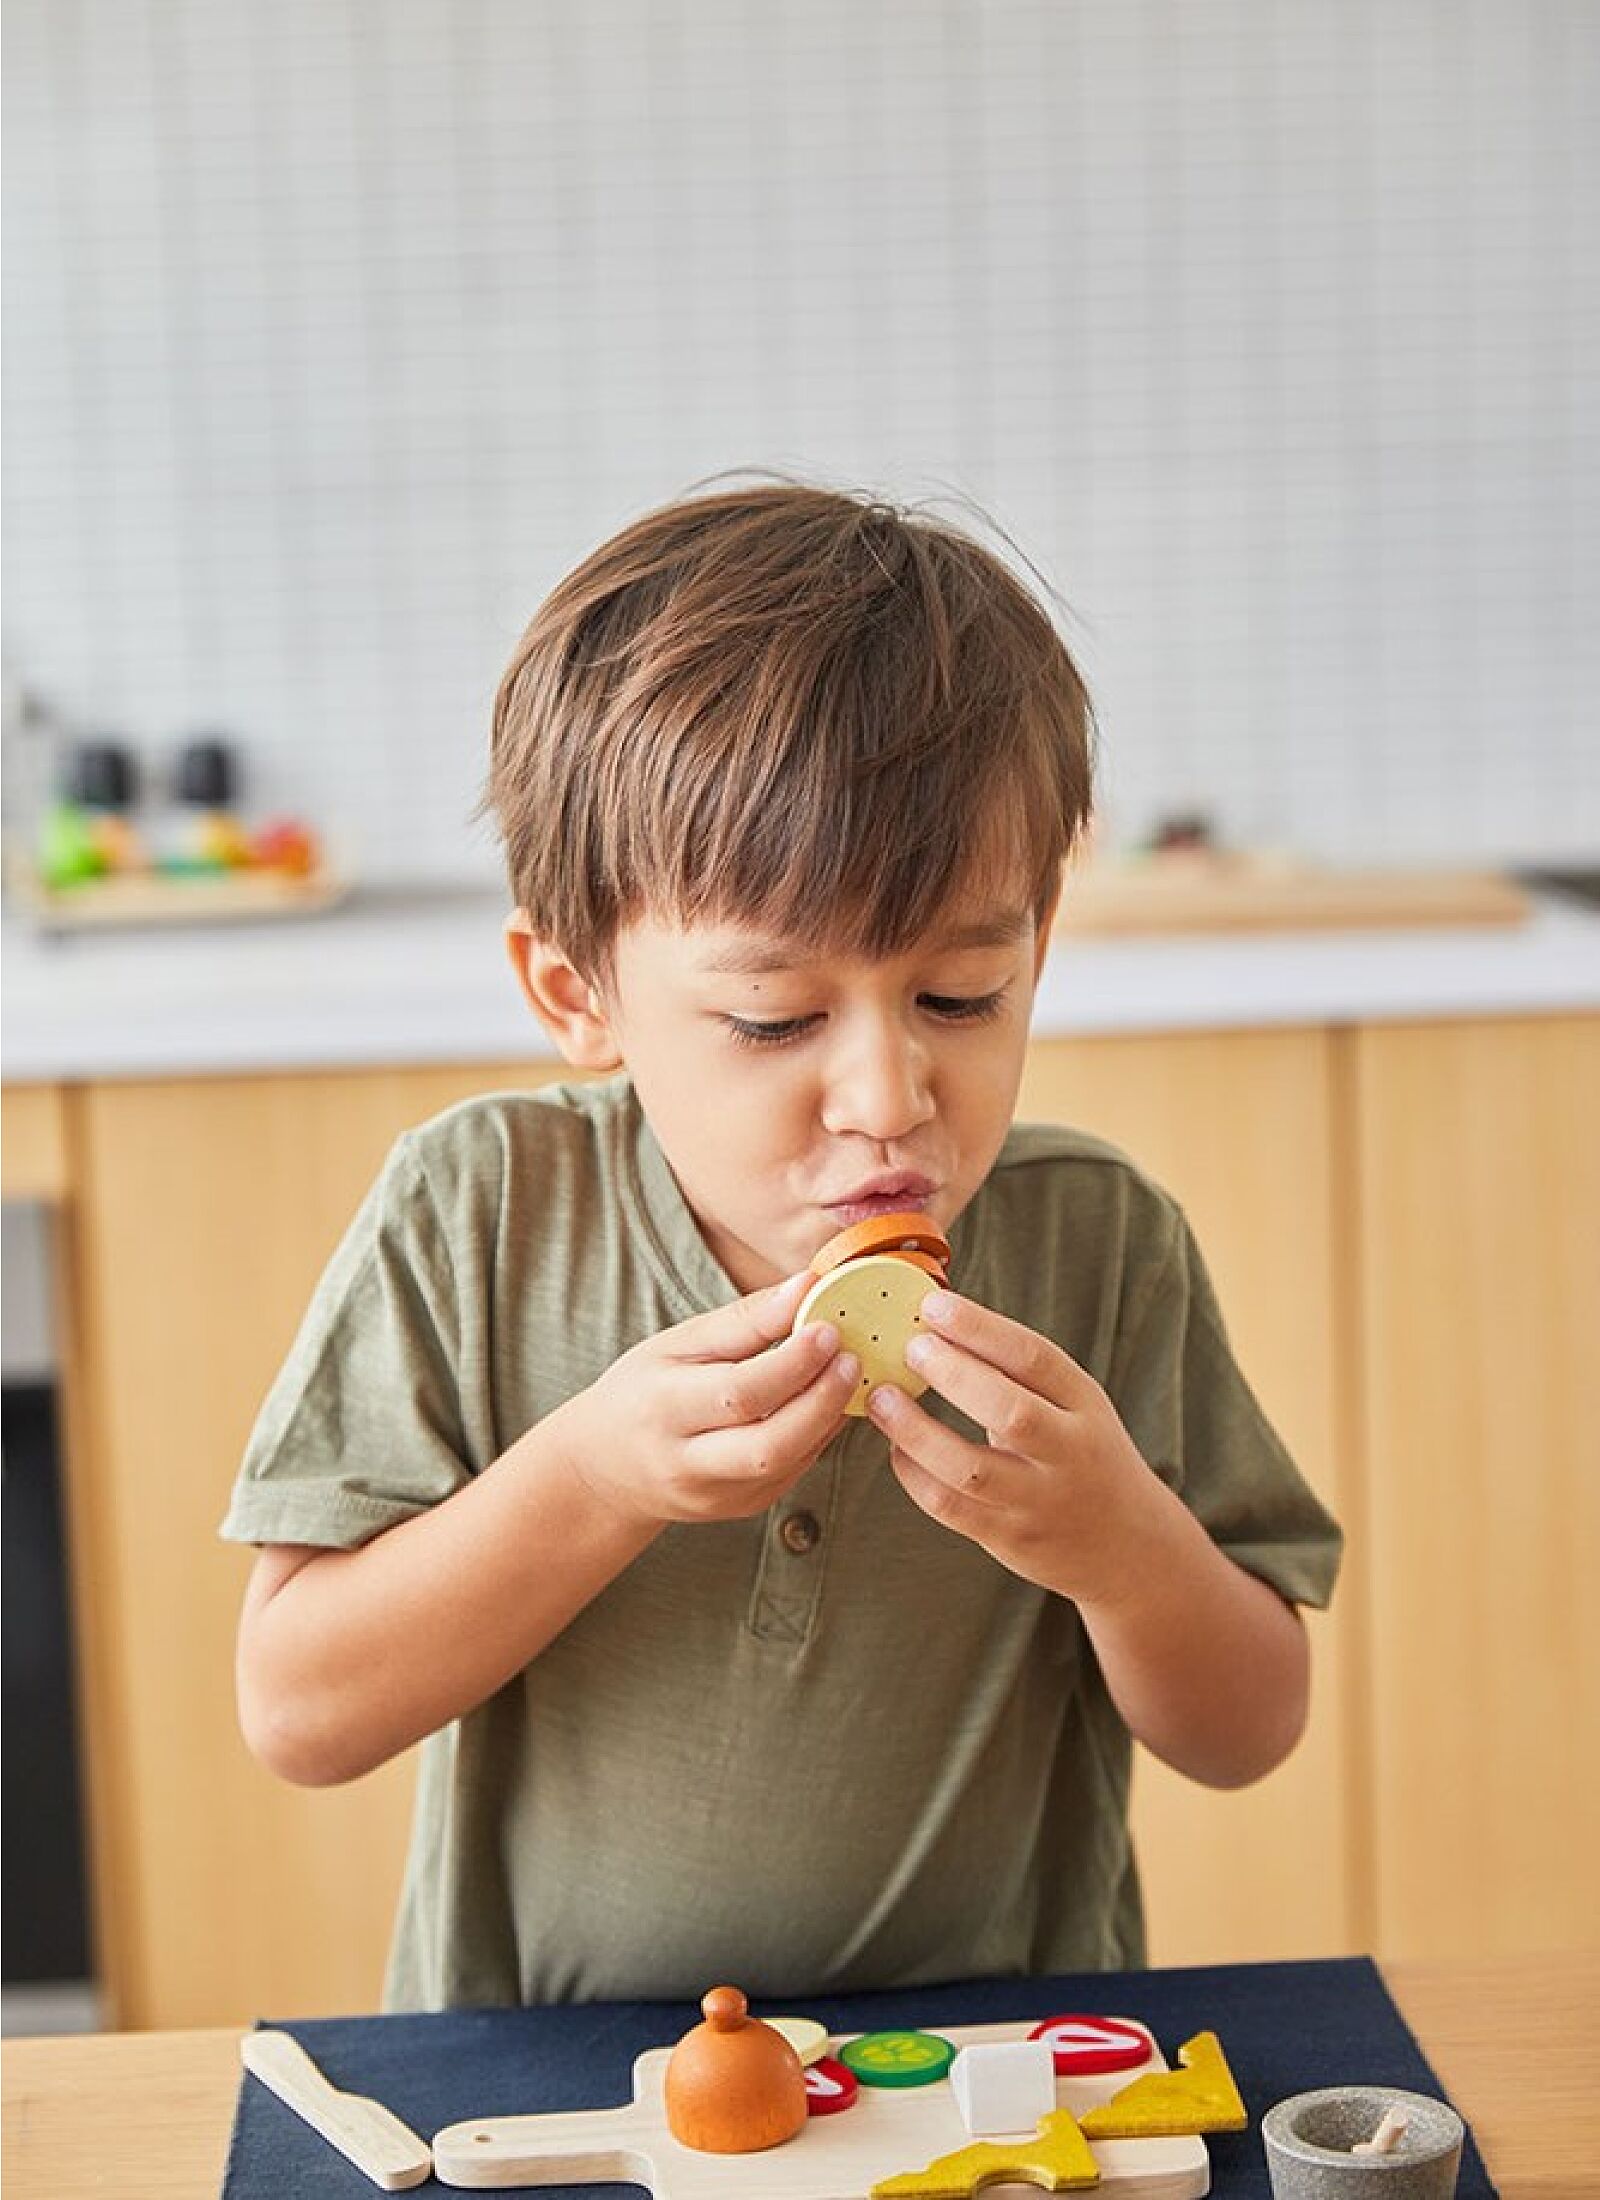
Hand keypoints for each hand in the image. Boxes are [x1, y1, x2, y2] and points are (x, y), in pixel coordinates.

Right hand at [559, 1272, 859, 1527]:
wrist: (606, 1467)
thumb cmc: (644, 1390)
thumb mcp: (677, 1344)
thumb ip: (744, 1320)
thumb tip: (807, 1285)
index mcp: (664, 1410)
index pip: (738, 1392)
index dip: (792, 1362)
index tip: (828, 1327)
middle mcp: (688, 1463)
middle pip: (768, 1444)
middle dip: (821, 1399)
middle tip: (852, 1356)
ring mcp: (717, 1495)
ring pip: (788, 1464)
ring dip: (828, 1417)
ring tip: (848, 1373)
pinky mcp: (742, 1508)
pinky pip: (794, 1472)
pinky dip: (819, 1435)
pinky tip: (828, 1402)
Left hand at [865, 1291, 1164, 1606]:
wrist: (1129, 1544)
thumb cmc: (1084, 1454)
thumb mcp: (1076, 1405)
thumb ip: (1020, 1372)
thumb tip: (941, 1323)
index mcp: (1085, 1405)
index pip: (1035, 1357)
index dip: (980, 1328)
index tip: (934, 1305)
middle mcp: (1068, 1453)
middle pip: (1010, 1412)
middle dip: (953, 1375)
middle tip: (912, 1348)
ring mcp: (1039, 1501)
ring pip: (970, 1468)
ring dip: (916, 1431)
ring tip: (882, 1399)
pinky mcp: (1010, 1538)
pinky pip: (950, 1507)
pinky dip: (914, 1474)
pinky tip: (897, 1448)